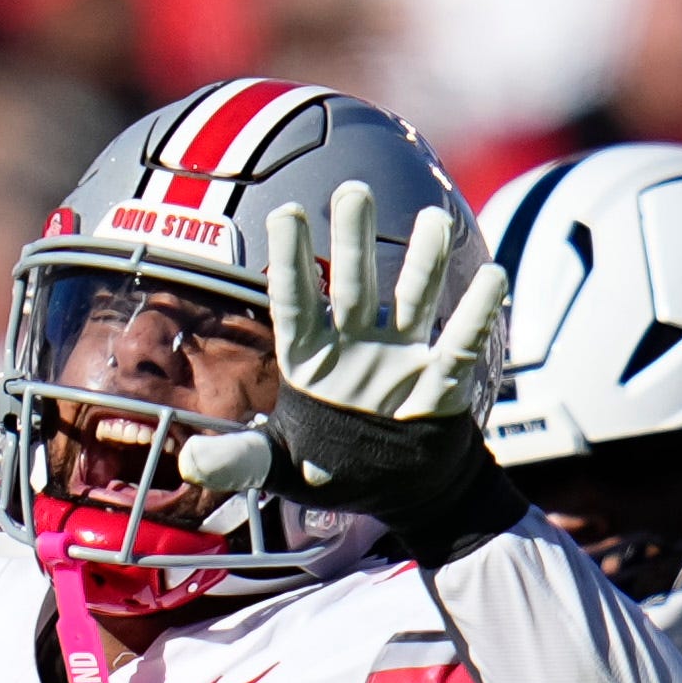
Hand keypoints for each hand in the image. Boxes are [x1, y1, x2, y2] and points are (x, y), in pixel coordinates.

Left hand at [180, 183, 516, 555]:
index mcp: (311, 358)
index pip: (296, 303)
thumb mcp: (280, 469)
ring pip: (412, 300)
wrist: (398, 491)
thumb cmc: (332, 469)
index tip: (286, 214)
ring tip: (433, 220)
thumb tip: (188, 463)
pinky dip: (477, 313)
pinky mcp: (442, 380)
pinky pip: (461, 343)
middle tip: (354, 191)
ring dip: (423, 261)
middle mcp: (355, 344)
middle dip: (355, 242)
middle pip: (354, 286)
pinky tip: (493, 279)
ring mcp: (401, 356)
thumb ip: (240, 460)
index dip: (291, 262)